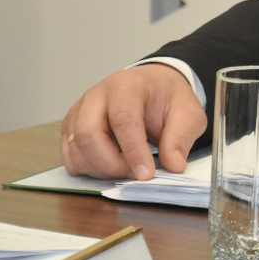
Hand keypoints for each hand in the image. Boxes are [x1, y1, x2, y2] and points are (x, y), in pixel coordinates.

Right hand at [60, 63, 206, 179]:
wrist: (153, 87)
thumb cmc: (168, 98)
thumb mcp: (188, 113)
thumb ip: (180, 137)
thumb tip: (174, 166)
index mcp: (127, 85)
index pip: (122, 119)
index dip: (133, 151)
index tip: (147, 174)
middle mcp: (96, 95)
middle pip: (88, 134)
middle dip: (111, 164)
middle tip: (136, 174)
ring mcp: (79, 111)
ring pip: (76, 149)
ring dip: (100, 169)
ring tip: (128, 169)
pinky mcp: (71, 127)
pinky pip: (69, 157)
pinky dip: (89, 169)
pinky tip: (112, 166)